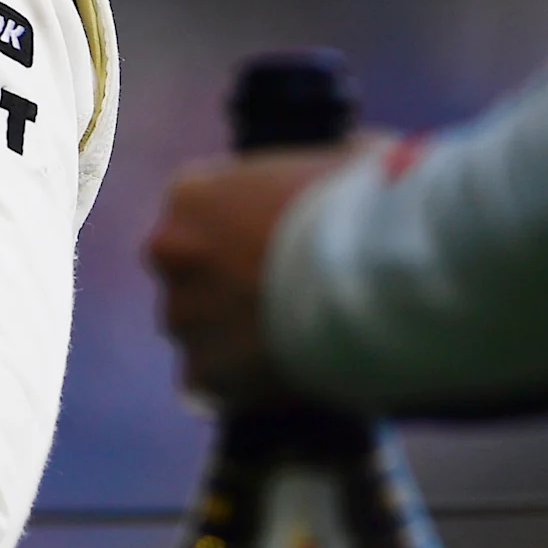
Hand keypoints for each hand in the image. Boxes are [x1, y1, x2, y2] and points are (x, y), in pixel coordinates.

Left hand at [146, 149, 351, 408]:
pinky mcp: (206, 372)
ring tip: (293, 343)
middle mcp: (172, 252)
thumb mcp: (343, 160)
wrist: (375, 276)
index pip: (202, 214)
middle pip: (193, 275)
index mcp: (193, 195)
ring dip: (233, 340)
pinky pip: (213, 385)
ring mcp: (184, 315)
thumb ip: (319, 173)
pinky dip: (242, 387)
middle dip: (228, 288)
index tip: (279, 246)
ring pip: (199, 332)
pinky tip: (282, 379)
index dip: (244, 232)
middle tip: (287, 298)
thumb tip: (350, 169)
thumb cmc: (365, 206)